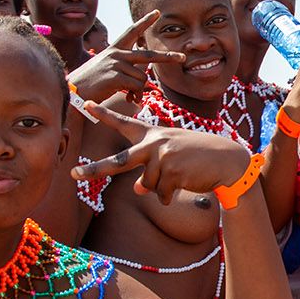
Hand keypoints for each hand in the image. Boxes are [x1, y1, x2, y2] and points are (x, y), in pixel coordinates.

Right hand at [66, 9, 184, 102]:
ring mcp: (116, 64)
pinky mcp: (116, 76)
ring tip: (129, 95)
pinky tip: (127, 97)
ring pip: (142, 77)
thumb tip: (144, 79)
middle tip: (183, 57)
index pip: (132, 31)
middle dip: (167, 57)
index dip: (145, 22)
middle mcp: (116, 54)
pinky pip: (137, 86)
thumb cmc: (91, 83)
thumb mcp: (108, 70)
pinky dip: (135, 94)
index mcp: (114, 49)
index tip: (157, 13)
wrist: (74, 91)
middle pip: (148, 55)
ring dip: (139, 90)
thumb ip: (125, 69)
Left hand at [70, 100, 251, 203]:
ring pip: (148, 185)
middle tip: (74, 174)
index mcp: (152, 135)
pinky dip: (170, 195)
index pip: (124, 123)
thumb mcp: (172, 159)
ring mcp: (162, 157)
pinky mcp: (172, 171)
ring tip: (180, 176)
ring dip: (162, 188)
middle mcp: (154, 143)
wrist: (225, 160)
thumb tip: (139, 191)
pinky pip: (161, 193)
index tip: (86, 103)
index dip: (104, 114)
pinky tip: (185, 183)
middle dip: (95, 169)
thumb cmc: (197, 158)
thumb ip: (151, 171)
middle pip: (119, 161)